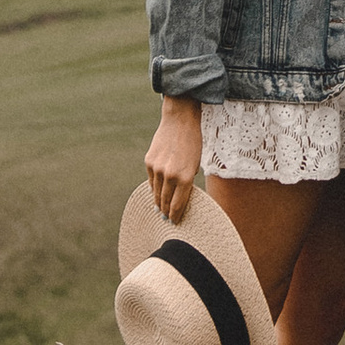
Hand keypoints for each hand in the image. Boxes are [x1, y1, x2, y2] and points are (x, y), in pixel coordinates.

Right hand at [146, 103, 202, 220]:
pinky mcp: (149, 162)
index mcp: (185, 177)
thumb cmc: (193, 142)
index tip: (174, 222)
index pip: (178, 204)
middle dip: (166, 212)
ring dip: (158, 202)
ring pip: (156, 193)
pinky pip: (151, 181)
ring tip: (160, 210)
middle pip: (165, 201)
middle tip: (166, 219)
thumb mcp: (195, 164)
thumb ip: (187, 180)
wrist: (179, 122)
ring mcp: (158, 169)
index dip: (176, 216)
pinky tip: (156, 193)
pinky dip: (154, 188)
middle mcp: (170, 175)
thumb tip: (178, 195)